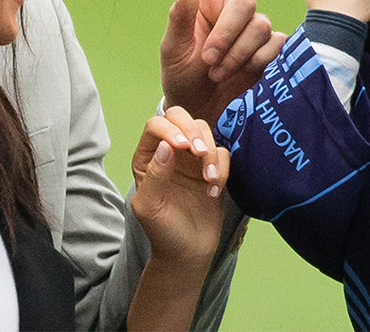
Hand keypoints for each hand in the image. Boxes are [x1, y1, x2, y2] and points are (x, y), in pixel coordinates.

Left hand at [130, 106, 229, 262]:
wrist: (187, 253)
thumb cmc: (162, 231)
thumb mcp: (149, 207)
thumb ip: (154, 175)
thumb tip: (166, 146)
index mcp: (147, 157)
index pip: (156, 125)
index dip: (169, 129)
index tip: (182, 147)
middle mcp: (169, 151)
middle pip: (180, 116)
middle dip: (193, 130)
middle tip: (199, 153)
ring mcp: (191, 158)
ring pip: (204, 130)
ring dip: (210, 152)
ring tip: (209, 179)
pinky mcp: (212, 168)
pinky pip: (222, 152)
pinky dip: (222, 168)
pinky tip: (213, 190)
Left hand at [160, 0, 286, 123]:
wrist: (200, 111)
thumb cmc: (181, 77)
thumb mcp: (173, 49)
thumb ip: (180, 17)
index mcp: (209, 1)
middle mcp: (234, 12)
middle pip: (246, 4)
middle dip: (227, 34)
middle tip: (209, 61)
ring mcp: (255, 33)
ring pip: (261, 27)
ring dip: (239, 53)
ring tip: (220, 73)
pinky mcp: (271, 53)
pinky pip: (276, 46)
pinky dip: (258, 62)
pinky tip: (244, 76)